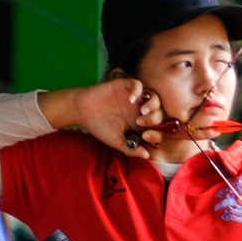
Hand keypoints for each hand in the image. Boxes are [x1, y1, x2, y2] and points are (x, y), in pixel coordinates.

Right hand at [44, 81, 161, 158]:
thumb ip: (131, 149)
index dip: (157, 131)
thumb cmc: (99, 126)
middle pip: (159, 111)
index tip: (145, 136)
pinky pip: (138, 84)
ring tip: (141, 111)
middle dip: (155, 118)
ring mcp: (134, 97)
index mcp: (140, 123)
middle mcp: (139, 109)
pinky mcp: (124, 86)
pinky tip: (130, 100)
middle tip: (141, 123)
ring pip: (153, 96)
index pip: (157, 126)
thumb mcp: (116, 141)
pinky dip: (138, 90)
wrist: (81, 111)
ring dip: (152, 104)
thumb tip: (147, 156)